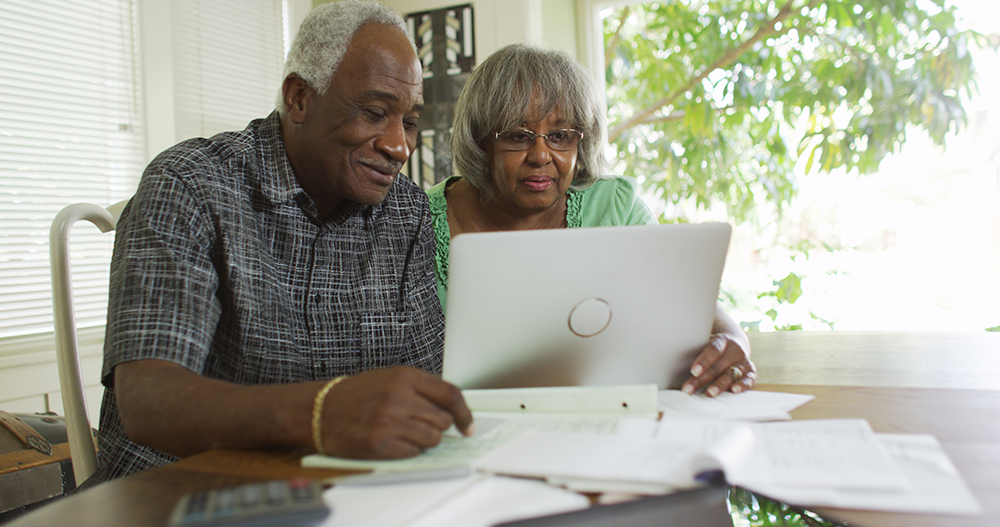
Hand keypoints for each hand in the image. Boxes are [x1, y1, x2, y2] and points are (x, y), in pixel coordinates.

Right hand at [318, 367, 472, 458]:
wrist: (320, 410)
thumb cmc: (356, 395)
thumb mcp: (390, 379)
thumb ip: (420, 389)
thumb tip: (452, 408)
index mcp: (405, 376)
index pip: (450, 394)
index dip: (464, 413)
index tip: (467, 426)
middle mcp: (400, 397)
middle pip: (443, 420)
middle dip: (437, 426)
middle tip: (418, 424)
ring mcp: (390, 421)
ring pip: (432, 439)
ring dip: (424, 440)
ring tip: (403, 432)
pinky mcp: (380, 443)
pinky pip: (414, 452)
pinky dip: (408, 450)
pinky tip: (392, 441)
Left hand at [680, 307, 755, 396]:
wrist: (736, 342)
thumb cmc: (715, 346)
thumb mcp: (706, 342)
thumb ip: (695, 349)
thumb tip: (670, 361)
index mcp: (723, 340)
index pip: (713, 349)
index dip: (703, 360)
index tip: (693, 371)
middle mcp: (734, 350)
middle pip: (718, 366)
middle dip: (703, 379)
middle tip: (689, 388)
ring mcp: (743, 361)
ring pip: (731, 374)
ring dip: (720, 384)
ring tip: (710, 393)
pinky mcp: (750, 371)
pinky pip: (748, 379)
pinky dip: (743, 385)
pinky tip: (734, 390)